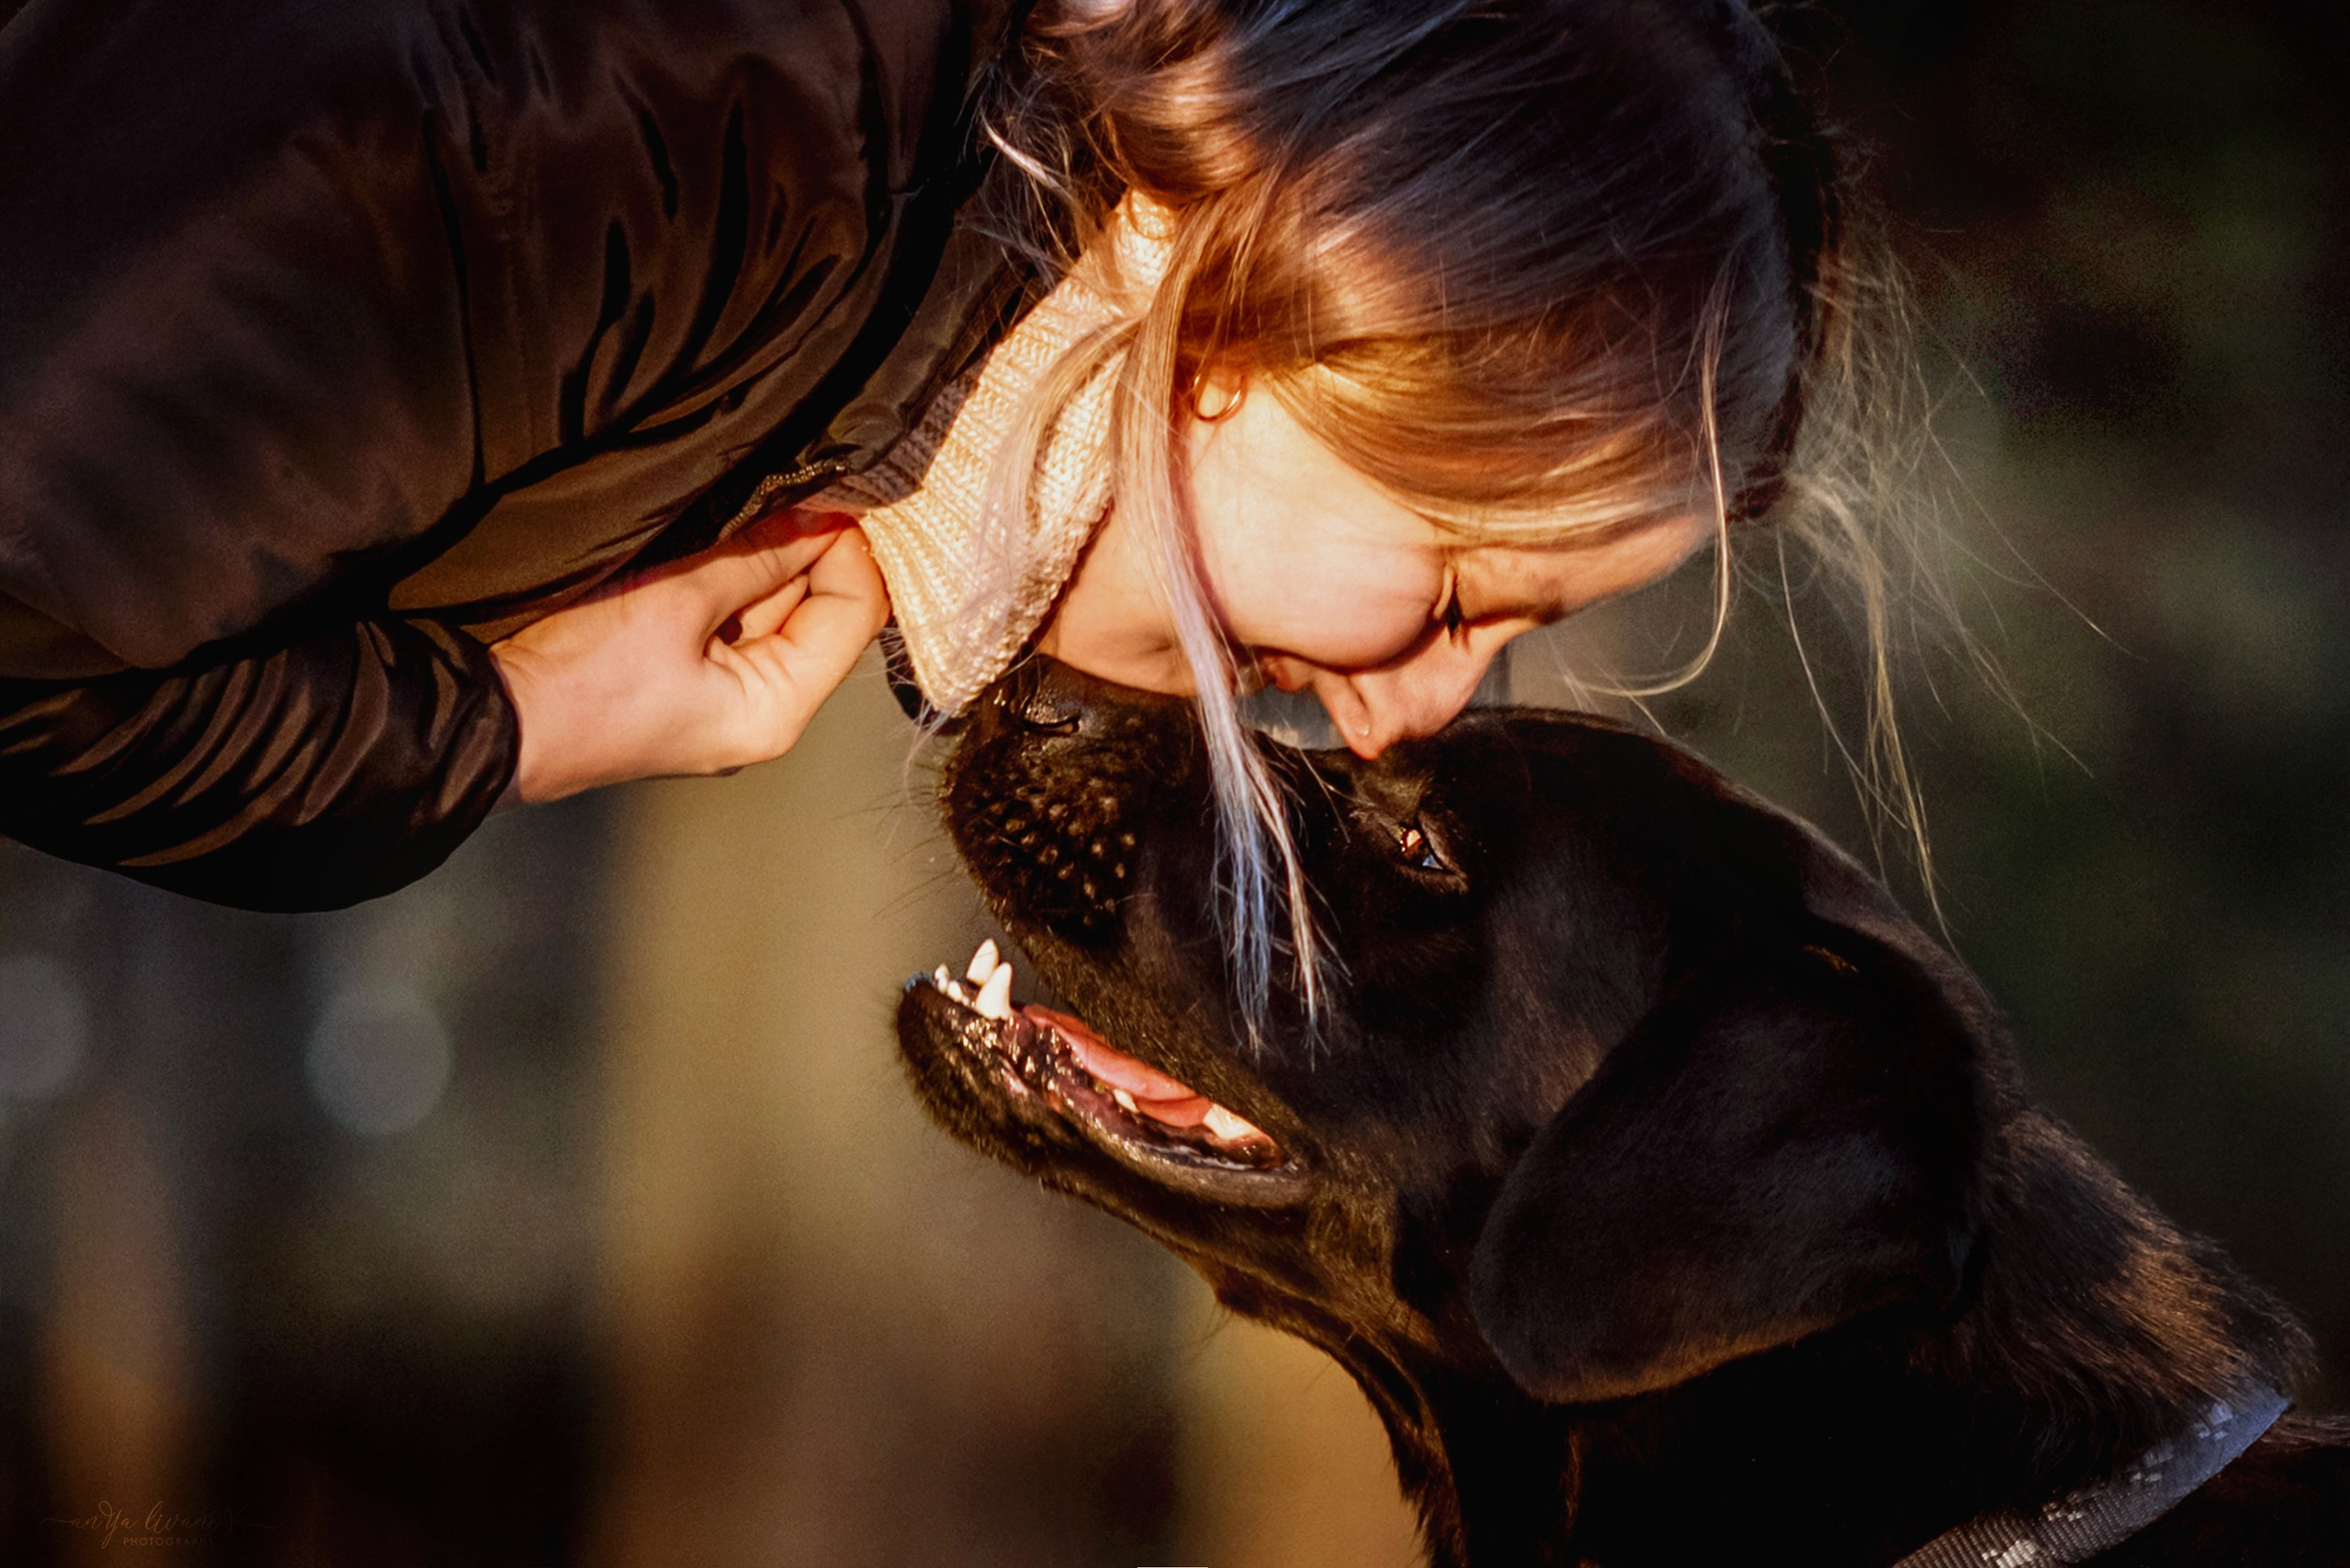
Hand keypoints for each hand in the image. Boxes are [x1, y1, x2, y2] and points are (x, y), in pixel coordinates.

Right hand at [489, 511, 888, 803]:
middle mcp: (761, 709)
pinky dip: (725, 573)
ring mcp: (721, 693)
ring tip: (735, 510)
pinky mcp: (684, 674)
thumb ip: (757, 557)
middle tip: (780, 485)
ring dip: (759, 554)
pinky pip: (726, 613)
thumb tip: (819, 517)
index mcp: (776, 711)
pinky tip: (705, 538)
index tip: (824, 494)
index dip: (849, 549)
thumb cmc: (581, 682)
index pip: (854, 615)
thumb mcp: (676, 602)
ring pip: (770, 604)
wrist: (490, 721)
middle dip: (803, 545)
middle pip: (817, 608)